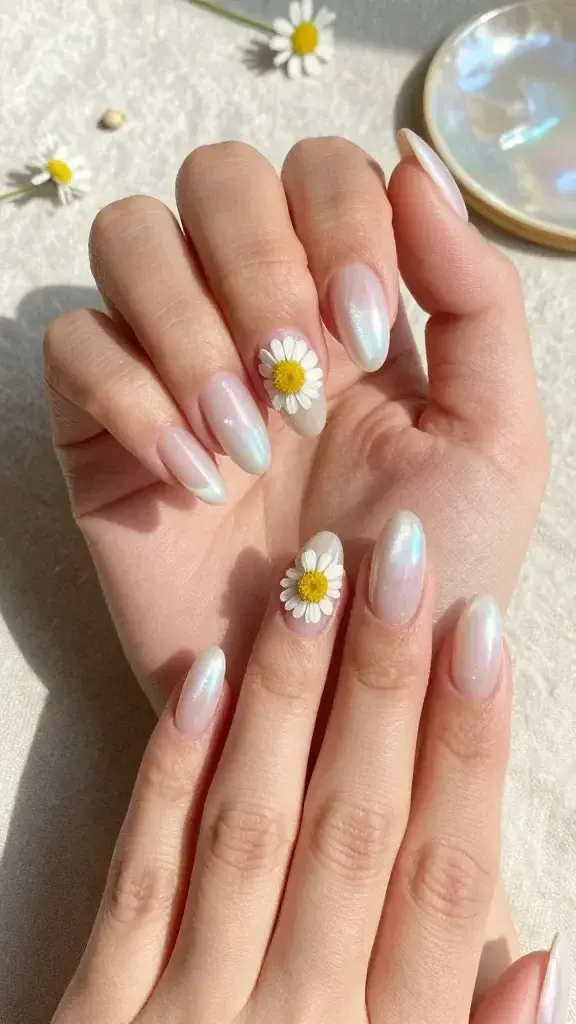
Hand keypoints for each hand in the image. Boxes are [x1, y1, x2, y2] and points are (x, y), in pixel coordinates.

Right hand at [43, 134, 547, 710]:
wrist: (339, 697)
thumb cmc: (425, 579)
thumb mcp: (495, 442)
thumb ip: (475, 298)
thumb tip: (414, 160)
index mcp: (352, 307)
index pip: (319, 172)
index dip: (337, 220)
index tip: (364, 331)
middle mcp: (256, 317)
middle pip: (216, 178)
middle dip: (260, 267)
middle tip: (299, 381)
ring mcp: (172, 365)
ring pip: (131, 237)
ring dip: (190, 328)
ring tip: (246, 442)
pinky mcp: (101, 430)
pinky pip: (74, 346)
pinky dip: (130, 398)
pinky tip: (191, 479)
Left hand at [52, 519, 566, 1023]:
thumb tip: (550, 953)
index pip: (444, 876)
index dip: (469, 746)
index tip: (483, 633)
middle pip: (354, 827)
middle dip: (385, 686)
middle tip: (404, 564)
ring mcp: (183, 1015)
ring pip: (253, 826)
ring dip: (290, 699)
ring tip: (317, 587)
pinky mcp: (93, 1013)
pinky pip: (139, 876)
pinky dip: (173, 772)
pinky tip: (208, 679)